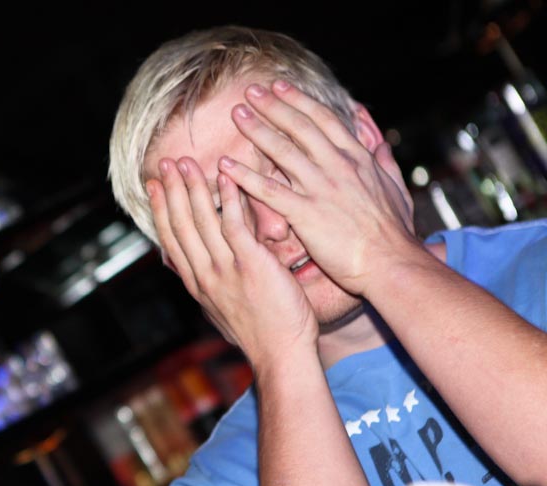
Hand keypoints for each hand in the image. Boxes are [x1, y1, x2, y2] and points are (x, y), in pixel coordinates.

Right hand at [148, 155, 318, 366]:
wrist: (280, 355)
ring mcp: (226, 270)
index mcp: (197, 284)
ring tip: (187, 163)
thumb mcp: (221, 311)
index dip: (161, 210)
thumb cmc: (261, 334)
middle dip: (171, 192)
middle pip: (181, 225)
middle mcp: (205, 275)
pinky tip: (225, 176)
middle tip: (165, 164)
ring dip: (193, 188)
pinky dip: (229, 198)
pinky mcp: (251, 265)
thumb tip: (189, 272)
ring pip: (202, 221)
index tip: (154, 188)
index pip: (172, 240)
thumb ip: (207, 286)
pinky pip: (235, 226)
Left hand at [217, 80, 420, 296]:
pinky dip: (245, 176)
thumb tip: (381, 143)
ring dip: (257, 131)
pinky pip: (269, 191)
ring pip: (282, 152)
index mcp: (357, 159)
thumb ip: (386, 163)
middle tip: (250, 91)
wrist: (390, 262)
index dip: (300, 101)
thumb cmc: (393, 233)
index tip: (280, 87)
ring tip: (236, 114)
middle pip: (299, 128)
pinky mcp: (305, 214)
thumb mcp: (396, 189)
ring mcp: (320, 188)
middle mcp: (337, 167)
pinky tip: (226, 166)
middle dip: (273, 106)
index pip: (324, 120)